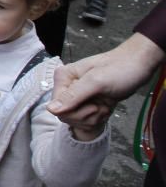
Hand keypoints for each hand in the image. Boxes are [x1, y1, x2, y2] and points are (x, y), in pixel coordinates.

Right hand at [47, 32, 164, 134]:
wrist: (137, 67)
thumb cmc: (119, 69)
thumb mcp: (96, 82)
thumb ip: (73, 96)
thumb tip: (50, 109)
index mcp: (63, 77)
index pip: (56, 106)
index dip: (74, 112)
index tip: (93, 105)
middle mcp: (67, 86)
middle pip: (64, 115)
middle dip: (85, 116)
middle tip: (99, 106)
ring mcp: (77, 95)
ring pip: (76, 119)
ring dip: (94, 117)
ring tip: (105, 104)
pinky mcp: (88, 102)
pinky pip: (86, 119)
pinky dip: (98, 117)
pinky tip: (106, 107)